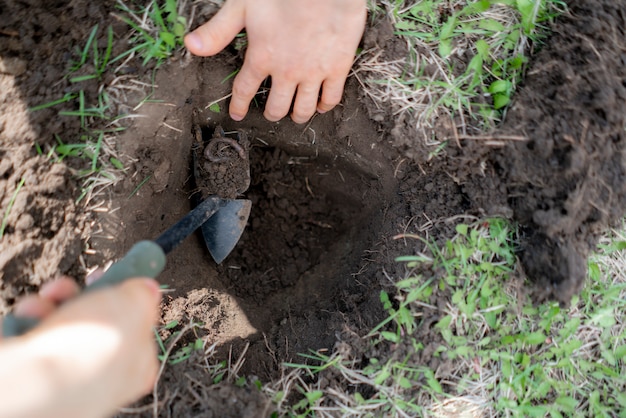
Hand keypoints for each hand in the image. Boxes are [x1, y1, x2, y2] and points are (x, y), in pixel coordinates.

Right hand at [0, 277, 160, 417]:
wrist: (33, 382)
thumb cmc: (92, 347)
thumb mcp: (133, 307)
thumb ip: (143, 295)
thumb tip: (148, 289)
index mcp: (137, 365)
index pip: (140, 327)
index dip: (129, 298)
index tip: (118, 276)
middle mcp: (104, 375)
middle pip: (99, 321)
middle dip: (86, 294)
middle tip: (84, 282)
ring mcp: (68, 375)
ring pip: (65, 323)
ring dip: (56, 301)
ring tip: (51, 295)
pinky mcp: (35, 371)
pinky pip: (36, 334)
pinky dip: (32, 316)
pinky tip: (31, 313)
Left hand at [185, 0, 366, 123]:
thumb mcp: (243, 6)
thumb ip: (218, 30)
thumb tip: (191, 46)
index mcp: (262, 57)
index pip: (245, 90)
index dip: (239, 106)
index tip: (238, 115)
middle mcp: (286, 72)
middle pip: (276, 107)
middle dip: (271, 114)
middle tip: (271, 113)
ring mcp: (313, 73)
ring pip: (303, 109)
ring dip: (296, 115)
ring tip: (295, 115)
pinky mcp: (337, 69)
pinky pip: (330, 98)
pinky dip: (324, 106)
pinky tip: (320, 105)